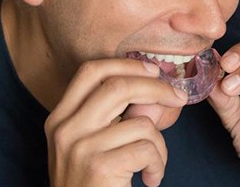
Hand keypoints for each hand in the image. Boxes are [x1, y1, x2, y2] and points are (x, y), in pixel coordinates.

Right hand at [44, 59, 186, 186]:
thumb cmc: (92, 183)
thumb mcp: (93, 144)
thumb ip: (116, 117)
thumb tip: (156, 93)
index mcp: (61, 117)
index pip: (91, 71)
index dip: (126, 64)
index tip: (153, 70)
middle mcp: (64, 128)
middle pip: (117, 85)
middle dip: (157, 88)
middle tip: (178, 97)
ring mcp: (80, 147)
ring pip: (141, 122)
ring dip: (160, 144)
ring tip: (154, 163)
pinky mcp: (99, 167)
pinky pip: (147, 149)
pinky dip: (158, 163)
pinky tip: (150, 179)